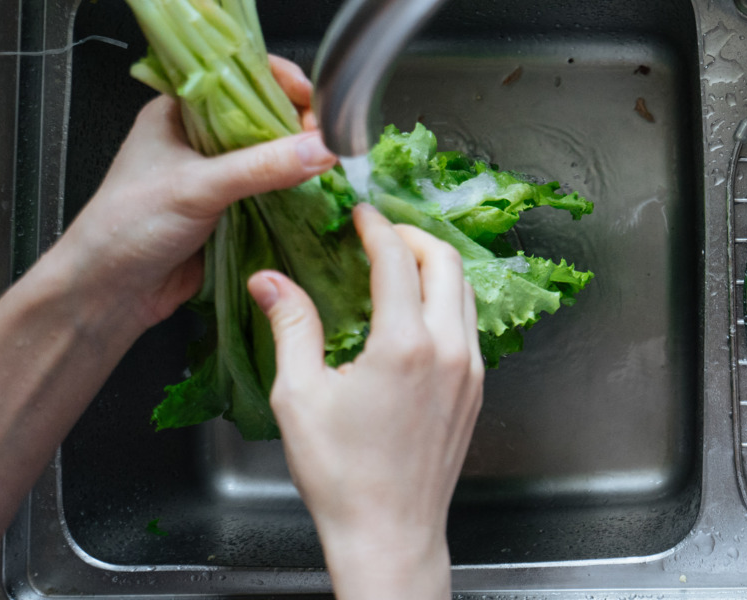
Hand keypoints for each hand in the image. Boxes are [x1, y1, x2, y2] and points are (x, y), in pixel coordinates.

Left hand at [52, 57, 334, 332]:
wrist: (109, 292)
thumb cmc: (128, 226)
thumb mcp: (197, 187)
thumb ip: (261, 167)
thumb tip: (321, 148)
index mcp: (179, 112)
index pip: (238, 77)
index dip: (279, 82)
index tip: (315, 98)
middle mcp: (199, 138)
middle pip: (263, 116)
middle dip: (299, 123)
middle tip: (328, 137)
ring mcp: (216, 174)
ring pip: (270, 155)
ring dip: (299, 159)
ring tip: (330, 162)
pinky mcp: (231, 209)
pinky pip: (272, 191)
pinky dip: (295, 191)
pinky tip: (316, 192)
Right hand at [248, 204, 482, 599]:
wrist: (390, 532)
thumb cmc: (342, 476)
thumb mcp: (299, 396)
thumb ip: (291, 327)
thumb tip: (270, 281)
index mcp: (405, 345)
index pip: (398, 260)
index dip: (376, 227)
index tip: (359, 214)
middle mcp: (449, 350)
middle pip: (446, 262)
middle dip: (412, 236)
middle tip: (380, 233)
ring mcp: (470, 370)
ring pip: (465, 292)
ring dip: (434, 267)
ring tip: (398, 264)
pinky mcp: (476, 389)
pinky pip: (469, 325)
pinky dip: (446, 301)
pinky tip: (414, 312)